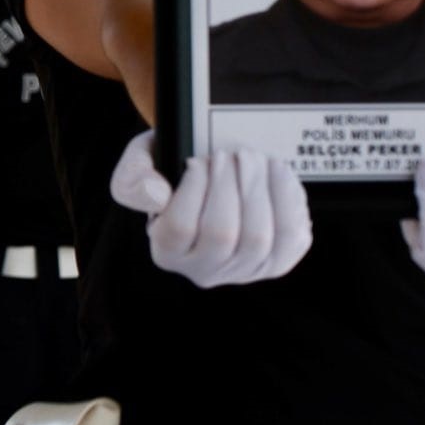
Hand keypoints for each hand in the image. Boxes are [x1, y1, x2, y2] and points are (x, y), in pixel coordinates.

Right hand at [110, 131, 311, 287]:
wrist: (210, 175)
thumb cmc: (173, 169)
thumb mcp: (140, 163)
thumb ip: (133, 179)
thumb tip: (157, 195)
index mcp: (166, 250)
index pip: (179, 228)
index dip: (193, 189)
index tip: (197, 160)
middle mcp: (203, 270)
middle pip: (221, 234)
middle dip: (230, 184)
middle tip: (230, 153)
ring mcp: (243, 271)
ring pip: (259, 238)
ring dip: (260, 189)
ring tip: (253, 158)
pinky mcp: (278, 262)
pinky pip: (292, 239)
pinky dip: (289, 201)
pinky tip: (277, 173)